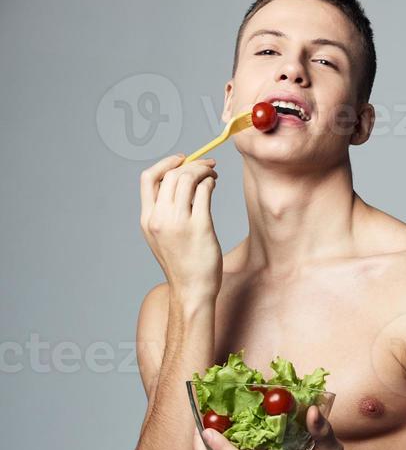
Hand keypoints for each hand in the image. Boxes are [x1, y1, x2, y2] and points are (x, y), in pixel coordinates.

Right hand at [140, 153, 222, 298]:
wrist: (191, 290)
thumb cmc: (182, 264)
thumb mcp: (161, 237)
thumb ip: (164, 212)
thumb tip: (181, 182)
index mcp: (148, 220)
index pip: (148, 179)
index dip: (165, 163)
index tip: (181, 159)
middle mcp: (160, 219)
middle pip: (171, 175)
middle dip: (191, 164)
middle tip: (206, 165)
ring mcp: (179, 223)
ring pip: (188, 178)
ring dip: (203, 170)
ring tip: (213, 175)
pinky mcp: (199, 227)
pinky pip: (204, 192)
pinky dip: (210, 183)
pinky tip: (214, 186)